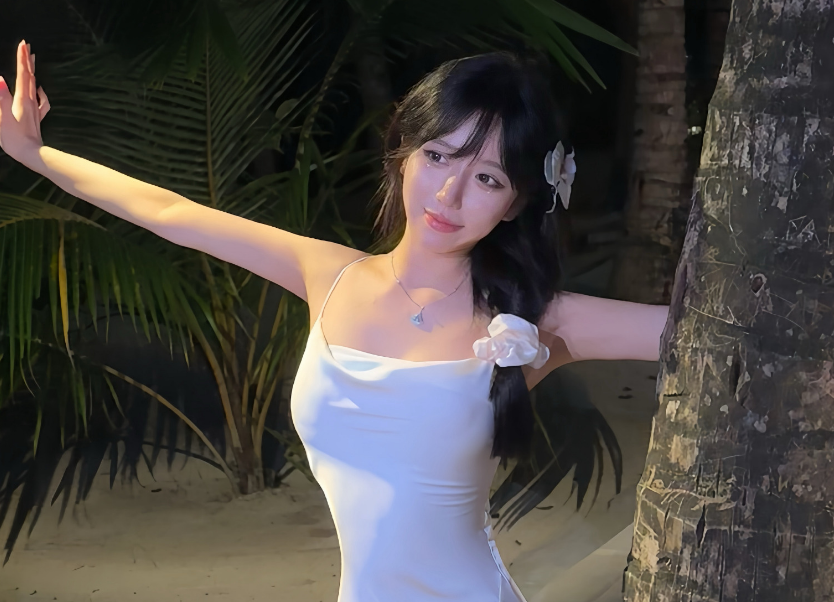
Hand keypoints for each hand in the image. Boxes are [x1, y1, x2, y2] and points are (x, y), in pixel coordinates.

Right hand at [0, 40, 50, 162]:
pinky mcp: (35, 117)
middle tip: (27, 45)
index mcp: (21, 99)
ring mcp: (35, 109)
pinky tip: (39, 90)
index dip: (21, 58)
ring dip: (32, 71)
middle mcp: (31, 101)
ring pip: (34, 85)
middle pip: (29, 76)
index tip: (23, 43)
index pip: (22, 74)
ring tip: (32, 61)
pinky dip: (39, 92)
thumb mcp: (2, 118)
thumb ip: (0, 98)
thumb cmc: (14, 138)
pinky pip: (40, 101)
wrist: (31, 154)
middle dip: (27, 60)